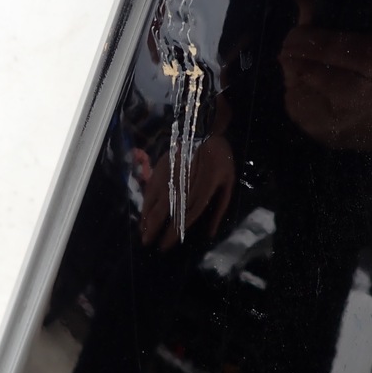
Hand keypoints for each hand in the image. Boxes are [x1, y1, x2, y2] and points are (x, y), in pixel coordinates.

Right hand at [140, 135, 235, 250]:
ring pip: (156, 200)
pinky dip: (146, 202)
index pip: (186, 216)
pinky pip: (151, 188)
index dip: (174, 233)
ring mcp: (171, 174)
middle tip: (148, 244)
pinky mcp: (162, 167)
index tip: (165, 246)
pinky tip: (143, 213)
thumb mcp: (228, 182)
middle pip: (167, 210)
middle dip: (156, 229)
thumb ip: (220, 208)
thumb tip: (211, 233)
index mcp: (204, 189)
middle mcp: (185, 184)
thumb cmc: (220, 157)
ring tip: (143, 233)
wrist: (205, 126)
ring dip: (148, 218)